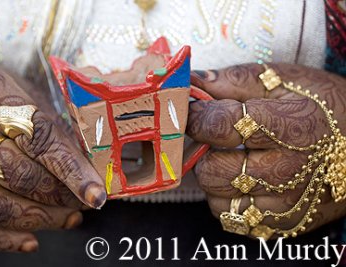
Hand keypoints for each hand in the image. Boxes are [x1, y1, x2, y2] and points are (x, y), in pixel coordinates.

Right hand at [0, 53, 105, 251]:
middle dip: (61, 196)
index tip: (96, 193)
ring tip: (69, 218)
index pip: (41, 139)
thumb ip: (48, 123)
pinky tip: (31, 240)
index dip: (72, 170)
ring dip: (40, 219)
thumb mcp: (19, 88)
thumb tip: (86, 161)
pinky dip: (2, 239)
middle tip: (86, 202)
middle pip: (20, 176)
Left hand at [187, 63, 345, 236]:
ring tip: (231, 159)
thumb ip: (237, 80)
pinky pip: (235, 221)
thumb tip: (193, 83)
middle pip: (213, 171)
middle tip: (213, 138)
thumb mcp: (288, 80)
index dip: (195, 117)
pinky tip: (243, 183)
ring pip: (219, 201)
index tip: (190, 111)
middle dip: (204, 151)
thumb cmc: (325, 107)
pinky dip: (229, 201)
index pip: (222, 125)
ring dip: (215, 179)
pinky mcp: (286, 225)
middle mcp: (289, 171)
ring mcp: (288, 204)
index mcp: (289, 126)